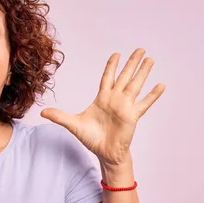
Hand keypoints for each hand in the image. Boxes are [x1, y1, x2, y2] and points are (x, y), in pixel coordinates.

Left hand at [41, 48, 164, 165]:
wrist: (104, 153)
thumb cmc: (91, 138)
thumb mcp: (72, 124)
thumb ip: (59, 116)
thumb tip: (42, 113)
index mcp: (102, 98)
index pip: (107, 77)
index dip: (112, 66)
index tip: (117, 54)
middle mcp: (115, 99)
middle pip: (124, 76)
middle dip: (132, 63)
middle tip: (140, 49)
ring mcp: (125, 106)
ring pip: (135, 85)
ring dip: (143, 72)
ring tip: (150, 59)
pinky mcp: (132, 116)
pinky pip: (144, 103)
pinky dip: (152, 95)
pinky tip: (160, 85)